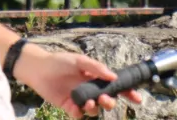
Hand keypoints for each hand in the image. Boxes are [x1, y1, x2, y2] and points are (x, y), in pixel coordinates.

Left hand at [17, 49, 142, 117]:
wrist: (39, 69)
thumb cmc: (60, 61)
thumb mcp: (80, 61)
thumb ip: (97, 68)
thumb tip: (113, 77)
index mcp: (95, 76)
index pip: (114, 85)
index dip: (126, 91)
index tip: (137, 98)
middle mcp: (90, 88)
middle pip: (107, 99)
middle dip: (110, 101)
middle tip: (104, 99)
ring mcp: (80, 98)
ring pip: (94, 109)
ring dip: (94, 107)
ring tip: (88, 102)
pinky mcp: (69, 106)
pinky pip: (78, 114)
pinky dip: (79, 113)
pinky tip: (75, 107)